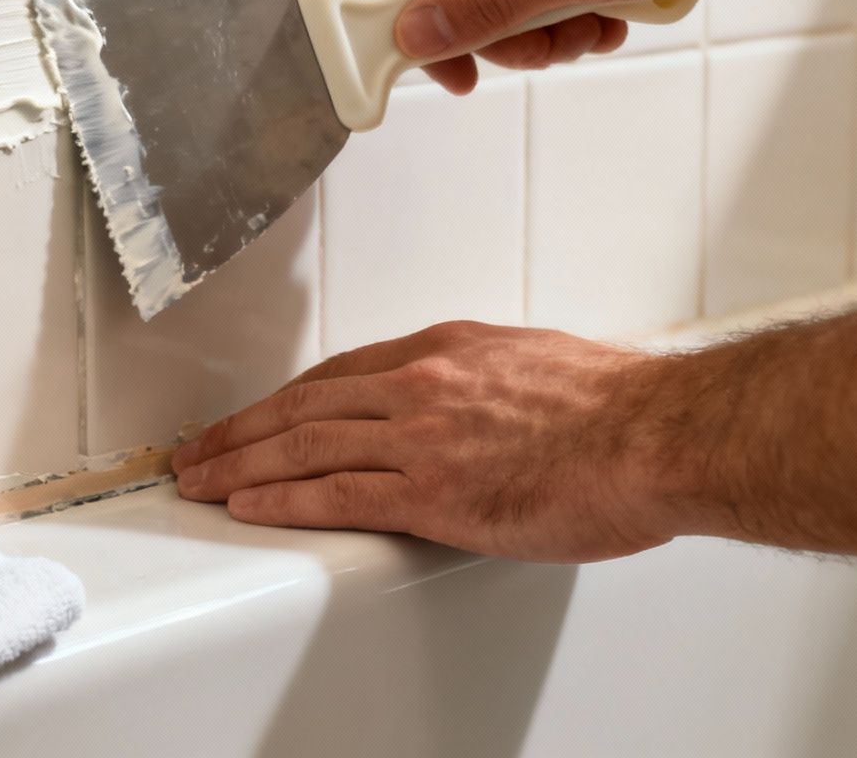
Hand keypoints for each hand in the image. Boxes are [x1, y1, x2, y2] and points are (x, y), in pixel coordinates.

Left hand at [169, 320, 675, 563]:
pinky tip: (247, 506)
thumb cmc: (622, 409)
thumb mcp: (539, 366)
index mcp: (447, 350)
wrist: (658, 436)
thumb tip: (480, 404)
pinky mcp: (432, 492)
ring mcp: (421, 437)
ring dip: (241, 464)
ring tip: (200, 480)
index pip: (341, 374)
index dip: (288, 399)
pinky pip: (335, 494)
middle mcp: (421, 384)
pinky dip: (282, 499)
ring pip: (303, 446)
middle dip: (242, 429)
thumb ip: (489, 382)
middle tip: (199, 449)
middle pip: (303, 406)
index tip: (260, 415)